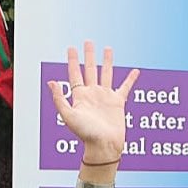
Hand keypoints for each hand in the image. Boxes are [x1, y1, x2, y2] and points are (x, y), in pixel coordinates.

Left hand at [48, 42, 139, 162]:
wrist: (103, 146)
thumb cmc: (85, 134)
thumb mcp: (68, 116)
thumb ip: (60, 99)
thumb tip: (51, 82)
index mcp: (80, 96)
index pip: (75, 73)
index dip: (72, 60)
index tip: (71, 48)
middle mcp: (92, 94)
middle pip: (90, 69)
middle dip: (89, 55)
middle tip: (88, 41)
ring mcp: (105, 97)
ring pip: (107, 73)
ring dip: (107, 61)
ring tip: (107, 48)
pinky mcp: (118, 103)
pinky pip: (125, 87)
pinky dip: (131, 79)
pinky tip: (135, 71)